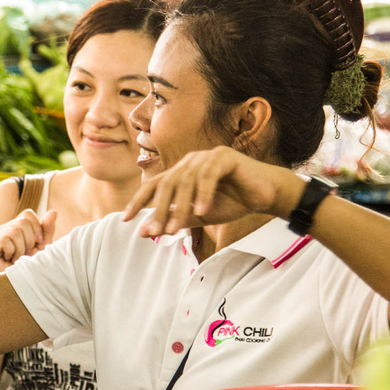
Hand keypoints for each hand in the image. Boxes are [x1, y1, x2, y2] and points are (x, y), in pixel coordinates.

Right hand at [0, 209, 56, 273]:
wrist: (19, 288)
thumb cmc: (29, 269)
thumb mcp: (42, 247)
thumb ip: (46, 229)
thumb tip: (54, 211)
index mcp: (13, 227)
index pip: (28, 214)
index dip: (37, 229)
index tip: (37, 245)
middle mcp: (1, 229)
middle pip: (23, 222)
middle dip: (29, 241)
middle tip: (24, 255)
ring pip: (15, 231)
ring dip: (21, 250)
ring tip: (16, 260)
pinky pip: (6, 240)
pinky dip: (12, 253)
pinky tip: (8, 261)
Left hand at [123, 146, 297, 236]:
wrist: (264, 195)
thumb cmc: (231, 203)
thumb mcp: (198, 216)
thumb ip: (175, 220)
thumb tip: (146, 232)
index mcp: (180, 172)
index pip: (154, 185)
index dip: (138, 201)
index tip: (126, 219)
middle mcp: (189, 162)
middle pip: (167, 185)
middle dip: (160, 210)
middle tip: (156, 232)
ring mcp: (206, 156)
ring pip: (186, 181)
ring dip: (181, 207)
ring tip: (177, 229)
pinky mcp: (224, 156)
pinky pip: (208, 175)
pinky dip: (204, 193)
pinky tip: (202, 210)